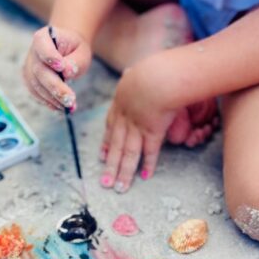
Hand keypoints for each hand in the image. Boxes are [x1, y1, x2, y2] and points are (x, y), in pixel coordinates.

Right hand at [21, 25, 91, 110]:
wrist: (66, 50)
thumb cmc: (74, 49)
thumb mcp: (81, 51)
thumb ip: (75, 60)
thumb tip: (67, 72)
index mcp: (44, 37)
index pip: (42, 45)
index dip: (50, 56)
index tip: (62, 67)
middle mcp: (33, 52)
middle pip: (40, 71)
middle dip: (55, 87)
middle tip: (70, 100)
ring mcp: (29, 67)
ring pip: (36, 85)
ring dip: (53, 98)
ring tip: (70, 106)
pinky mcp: (30, 81)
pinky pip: (36, 93)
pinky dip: (48, 102)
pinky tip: (60, 107)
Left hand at [99, 65, 177, 192]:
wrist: (157, 78)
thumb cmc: (150, 71)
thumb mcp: (135, 72)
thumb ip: (133, 76)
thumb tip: (131, 72)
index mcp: (120, 104)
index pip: (110, 127)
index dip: (105, 143)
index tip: (101, 155)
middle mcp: (125, 119)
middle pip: (115, 145)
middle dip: (109, 165)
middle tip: (104, 181)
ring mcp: (137, 127)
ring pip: (128, 153)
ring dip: (123, 172)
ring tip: (118, 187)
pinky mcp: (152, 132)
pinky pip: (150, 151)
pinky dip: (147, 164)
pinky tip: (144, 177)